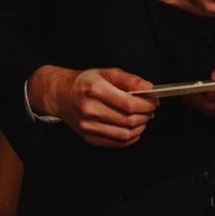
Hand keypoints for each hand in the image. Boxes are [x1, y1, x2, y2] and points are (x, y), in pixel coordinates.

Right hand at [29, 66, 158, 147]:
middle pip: (127, 120)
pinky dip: (130, 138)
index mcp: (95, 89)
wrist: (60, 95)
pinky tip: (134, 129)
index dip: (146, 104)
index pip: (128, 103)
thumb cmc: (85, 82)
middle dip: (145, 116)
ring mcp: (88, 126)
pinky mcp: (88, 137)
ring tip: (143, 118)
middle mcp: (89, 109)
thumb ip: (130, 80)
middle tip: (151, 110)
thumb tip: (149, 89)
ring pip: (124, 134)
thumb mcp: (107, 72)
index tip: (154, 101)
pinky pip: (115, 143)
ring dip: (140, 127)